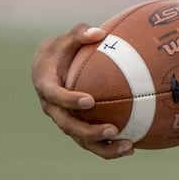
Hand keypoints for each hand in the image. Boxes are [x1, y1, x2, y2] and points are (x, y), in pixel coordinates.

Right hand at [31, 23, 134, 157]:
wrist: (48, 67)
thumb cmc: (60, 50)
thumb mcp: (65, 39)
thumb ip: (79, 33)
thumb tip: (99, 31)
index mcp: (46, 86)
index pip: (55, 96)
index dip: (70, 100)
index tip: (90, 101)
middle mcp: (52, 108)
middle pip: (68, 125)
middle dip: (89, 131)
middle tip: (113, 129)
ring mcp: (64, 119)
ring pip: (80, 139)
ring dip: (103, 147)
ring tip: (128, 147)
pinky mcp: (75, 126)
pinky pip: (91, 141)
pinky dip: (109, 146)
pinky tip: (132, 147)